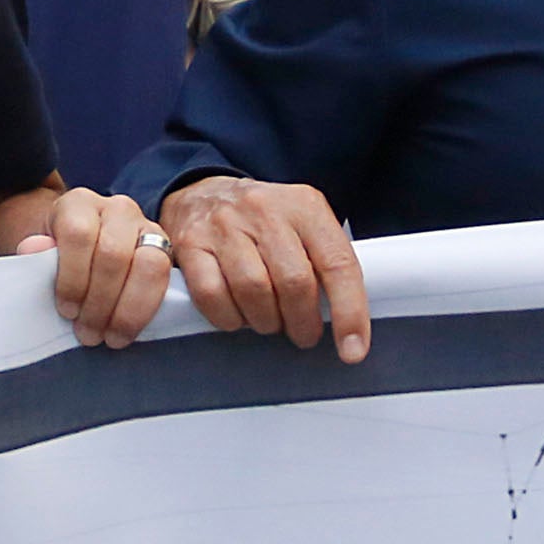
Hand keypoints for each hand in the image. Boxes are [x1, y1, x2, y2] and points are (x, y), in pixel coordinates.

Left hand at [11, 185, 168, 348]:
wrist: (82, 248)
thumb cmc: (58, 255)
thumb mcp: (39, 251)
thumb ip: (35, 252)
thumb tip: (32, 249)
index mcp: (79, 203)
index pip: (79, 234)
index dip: (72, 278)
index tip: (66, 311)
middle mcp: (117, 208)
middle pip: (114, 254)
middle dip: (100, 302)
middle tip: (87, 334)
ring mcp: (146, 226)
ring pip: (148, 265)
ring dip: (127, 309)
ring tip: (109, 336)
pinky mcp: (166, 248)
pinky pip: (165, 279)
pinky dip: (146, 310)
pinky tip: (129, 330)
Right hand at [160, 176, 370, 361]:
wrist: (203, 194)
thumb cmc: (263, 222)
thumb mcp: (303, 225)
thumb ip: (325, 262)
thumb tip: (345, 321)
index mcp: (304, 206)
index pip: (337, 263)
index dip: (349, 312)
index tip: (353, 349)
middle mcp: (264, 209)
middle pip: (295, 281)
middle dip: (302, 322)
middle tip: (303, 334)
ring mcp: (224, 224)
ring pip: (253, 290)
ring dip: (265, 321)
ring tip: (269, 321)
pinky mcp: (191, 243)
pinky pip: (212, 295)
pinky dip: (229, 317)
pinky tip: (237, 315)